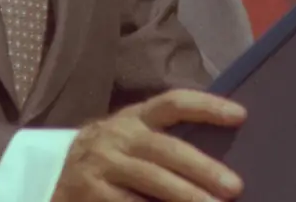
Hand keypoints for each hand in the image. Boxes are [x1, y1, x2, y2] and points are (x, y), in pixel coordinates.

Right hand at [52, 88, 246, 201]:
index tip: (241, 116)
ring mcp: (101, 164)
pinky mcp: (90, 192)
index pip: (174, 102)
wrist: (54, 176)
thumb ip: (166, 140)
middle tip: (234, 187)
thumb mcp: (133, 138)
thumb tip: (222, 157)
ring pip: (151, 180)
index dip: (207, 106)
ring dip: (185, 196)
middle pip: (166, 149)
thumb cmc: (112, 158)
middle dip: (202, 169)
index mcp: (135, 116)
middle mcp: (118, 135)